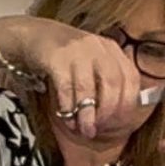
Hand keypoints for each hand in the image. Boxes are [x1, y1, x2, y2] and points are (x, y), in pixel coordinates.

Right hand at [3, 15, 141, 139]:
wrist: (33, 35)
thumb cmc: (66, 57)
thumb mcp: (92, 63)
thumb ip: (107, 83)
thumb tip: (118, 117)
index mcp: (111, 49)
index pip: (131, 78)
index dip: (127, 103)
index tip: (118, 122)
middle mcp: (97, 47)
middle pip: (112, 83)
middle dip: (107, 112)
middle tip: (99, 129)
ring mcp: (77, 50)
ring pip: (87, 88)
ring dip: (87, 114)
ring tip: (84, 130)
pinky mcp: (56, 57)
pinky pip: (65, 87)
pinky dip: (68, 107)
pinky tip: (67, 119)